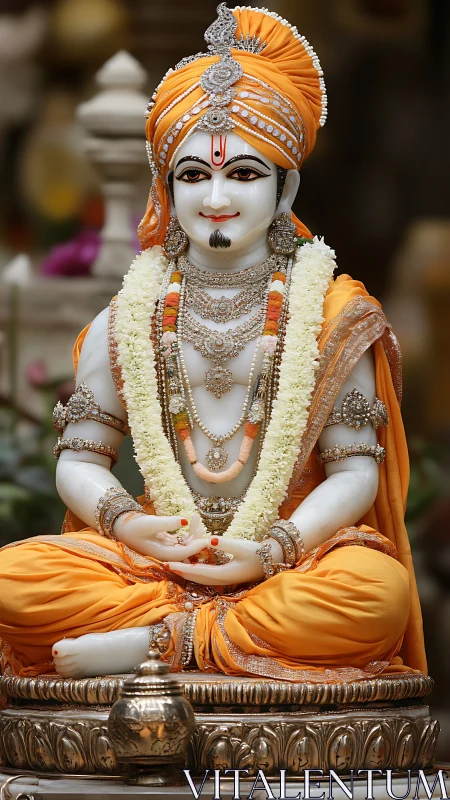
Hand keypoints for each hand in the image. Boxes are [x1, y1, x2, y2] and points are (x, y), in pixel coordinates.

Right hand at [114, 511, 207, 561]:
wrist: (123, 528)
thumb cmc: (134, 526)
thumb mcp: (150, 523)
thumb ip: (168, 523)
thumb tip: (185, 521)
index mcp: (161, 553)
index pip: (182, 554)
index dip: (195, 548)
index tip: (206, 539)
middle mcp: (166, 555)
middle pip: (187, 551)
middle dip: (197, 539)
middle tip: (201, 524)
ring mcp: (168, 550)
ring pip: (186, 545)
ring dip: (194, 534)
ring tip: (197, 518)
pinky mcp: (169, 544)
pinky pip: (183, 540)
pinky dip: (189, 532)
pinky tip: (193, 520)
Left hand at [167, 536, 283, 585]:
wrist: (273, 559)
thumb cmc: (259, 552)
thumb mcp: (242, 546)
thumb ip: (225, 544)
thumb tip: (208, 540)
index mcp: (225, 574)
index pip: (199, 572)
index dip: (183, 568)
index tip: (169, 564)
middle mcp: (223, 579)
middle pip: (197, 578)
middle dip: (181, 572)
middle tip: (165, 566)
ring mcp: (225, 579)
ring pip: (201, 578)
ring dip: (187, 573)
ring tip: (174, 567)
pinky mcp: (227, 575)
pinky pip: (207, 575)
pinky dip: (196, 571)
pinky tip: (192, 566)